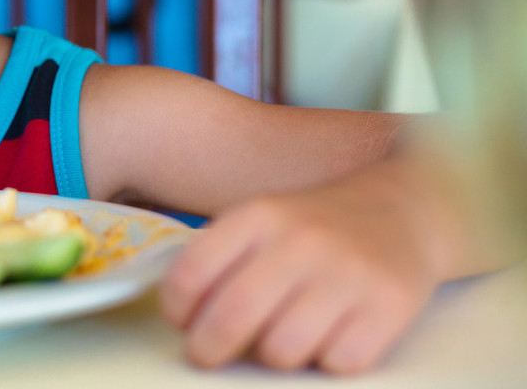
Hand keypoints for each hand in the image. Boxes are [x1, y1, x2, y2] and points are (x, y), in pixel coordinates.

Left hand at [160, 164, 442, 373]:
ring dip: (273, 357)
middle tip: (208, 355)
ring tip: (281, 339)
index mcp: (259, 216)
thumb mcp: (261, 223)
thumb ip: (220, 259)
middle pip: (233, 315)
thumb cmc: (314, 229)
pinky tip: (330, 337)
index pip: (193, 270)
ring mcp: (348, 273)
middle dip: (208, 348)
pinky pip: (337, 363)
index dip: (176, 308)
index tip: (182, 323)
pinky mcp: (390, 306)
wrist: (399, 213)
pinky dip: (327, 362)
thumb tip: (184, 318)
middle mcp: (302, 240)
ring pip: (283, 350)